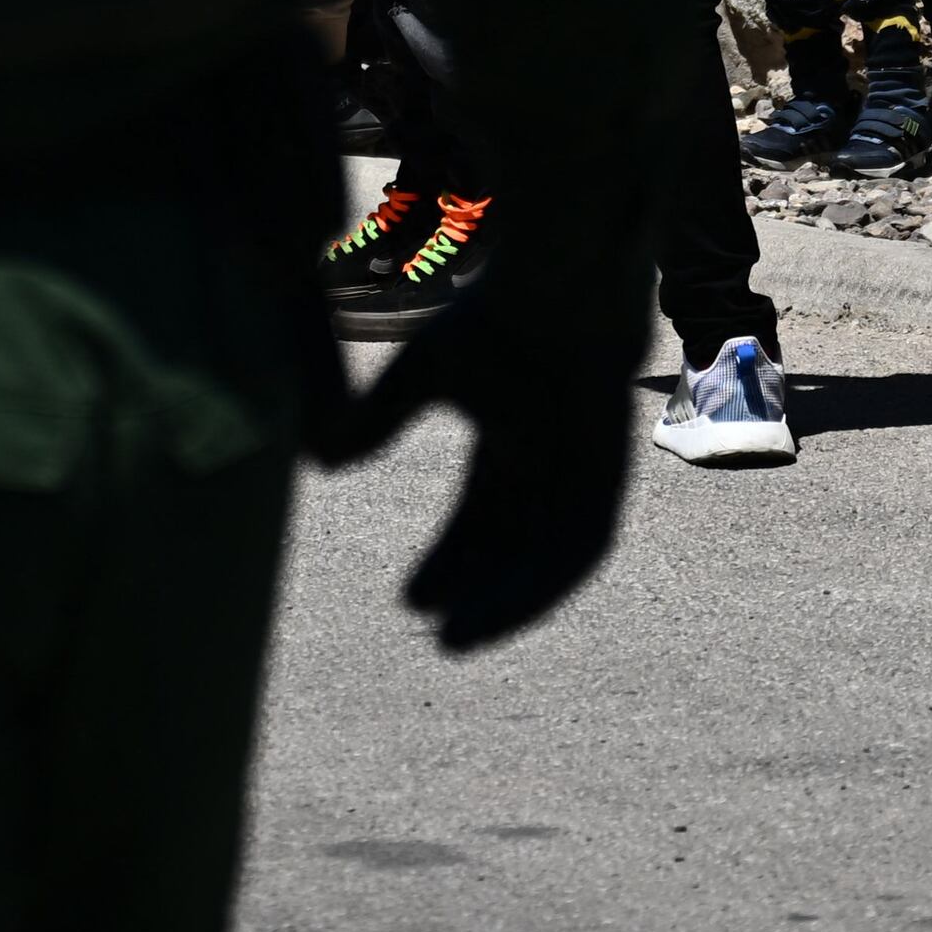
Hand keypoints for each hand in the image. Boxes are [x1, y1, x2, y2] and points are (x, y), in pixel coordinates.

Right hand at [327, 280, 639, 654]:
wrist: (560, 290)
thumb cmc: (496, 317)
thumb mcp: (423, 375)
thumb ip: (378, 419)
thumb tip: (322, 461)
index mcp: (511, 438)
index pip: (481, 515)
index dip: (450, 558)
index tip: (412, 598)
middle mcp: (549, 462)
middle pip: (512, 545)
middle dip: (475, 590)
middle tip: (435, 634)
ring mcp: (582, 471)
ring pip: (546, 557)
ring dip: (506, 602)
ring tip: (456, 640)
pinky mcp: (609, 478)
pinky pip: (582, 550)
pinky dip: (543, 585)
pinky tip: (503, 612)